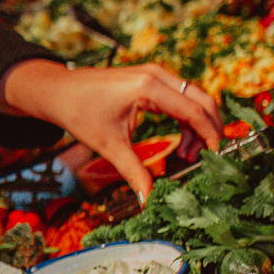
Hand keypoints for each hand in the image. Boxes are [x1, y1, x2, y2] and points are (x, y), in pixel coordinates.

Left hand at [0, 60, 222, 199]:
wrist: (58, 91)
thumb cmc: (79, 113)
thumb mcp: (108, 146)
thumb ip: (133, 171)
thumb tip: (148, 199)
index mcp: (147, 88)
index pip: (193, 111)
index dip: (209, 135)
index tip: (216, 157)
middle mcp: (156, 75)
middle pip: (202, 99)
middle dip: (210, 128)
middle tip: (207, 157)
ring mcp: (155, 74)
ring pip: (193, 98)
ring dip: (198, 126)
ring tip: (187, 155)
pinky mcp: (151, 79)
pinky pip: (181, 97)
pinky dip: (186, 118)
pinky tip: (181, 143)